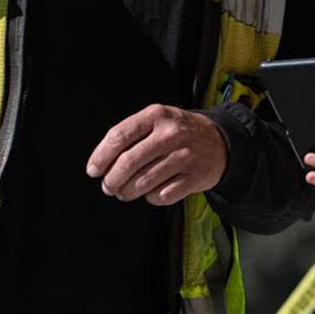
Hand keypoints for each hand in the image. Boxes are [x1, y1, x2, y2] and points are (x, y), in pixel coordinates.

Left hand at [86, 105, 227, 205]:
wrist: (220, 141)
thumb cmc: (180, 133)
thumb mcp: (157, 121)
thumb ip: (131, 136)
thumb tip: (103, 164)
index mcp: (156, 116)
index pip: (119, 136)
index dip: (101, 156)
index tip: (94, 170)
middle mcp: (172, 134)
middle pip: (129, 162)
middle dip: (112, 180)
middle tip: (109, 187)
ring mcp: (186, 155)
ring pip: (144, 181)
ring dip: (128, 192)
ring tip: (126, 192)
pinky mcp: (196, 176)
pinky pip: (164, 195)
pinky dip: (152, 198)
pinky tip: (153, 192)